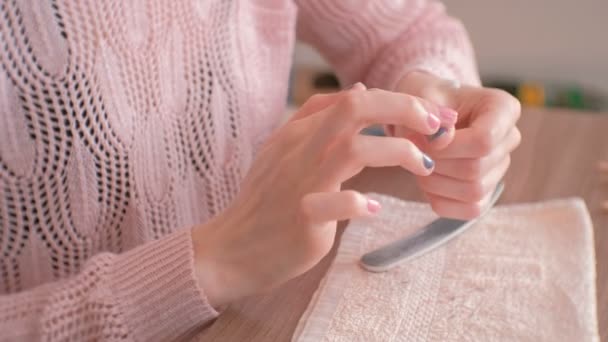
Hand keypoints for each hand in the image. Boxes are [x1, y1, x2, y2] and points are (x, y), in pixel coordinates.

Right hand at [191, 84, 454, 306]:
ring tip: (422, 166)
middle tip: (436, 126)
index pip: (352, 98)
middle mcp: (300, 149)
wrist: (232, 247)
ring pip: (352, 149)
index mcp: (297, 132)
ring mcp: (301, 182)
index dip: (396, 101)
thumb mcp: (285, 149)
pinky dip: (361, 202)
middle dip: (403, 109)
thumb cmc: (266, 200)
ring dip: (397, 151)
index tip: (429, 116)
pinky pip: (336, 203)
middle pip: (354, 109)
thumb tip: (360, 88)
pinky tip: (375, 207)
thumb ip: (318, 117)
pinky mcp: (303, 217)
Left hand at [393, 71, 521, 219]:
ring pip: (473, 191)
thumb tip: (442, 139)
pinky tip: (428, 181)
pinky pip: (470, 210)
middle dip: (437, 163)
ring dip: (435, 182)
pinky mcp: (487, 191)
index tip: (425, 138)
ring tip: (418, 163)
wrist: (423, 114)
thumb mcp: (421, 96)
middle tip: (413, 150)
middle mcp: (509, 139)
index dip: (450, 147)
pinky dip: (442, 201)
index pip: (484, 140)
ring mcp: (500, 168)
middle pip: (476, 168)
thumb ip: (429, 114)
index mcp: (503, 109)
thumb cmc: (425, 99)